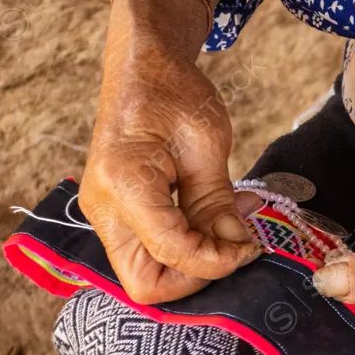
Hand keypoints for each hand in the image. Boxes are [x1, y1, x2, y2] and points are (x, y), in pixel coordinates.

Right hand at [79, 13, 262, 303]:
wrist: (142, 69)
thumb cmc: (173, 93)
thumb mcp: (207, 143)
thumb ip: (218, 202)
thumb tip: (237, 247)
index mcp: (124, 183)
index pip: (172, 252)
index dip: (217, 261)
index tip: (251, 247)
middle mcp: (104, 208)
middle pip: (146, 284)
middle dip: (197, 277)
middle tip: (235, 247)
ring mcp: (106, 216)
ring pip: (147, 276)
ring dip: (194, 265)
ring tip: (230, 228)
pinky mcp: (118, 217)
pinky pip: (151, 254)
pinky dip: (187, 249)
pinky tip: (215, 221)